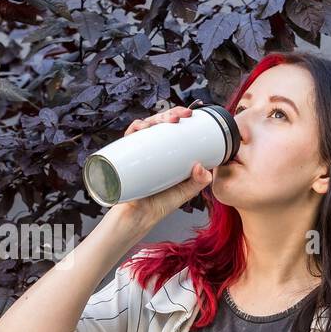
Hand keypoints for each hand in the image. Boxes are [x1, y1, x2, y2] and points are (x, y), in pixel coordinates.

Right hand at [108, 106, 214, 230]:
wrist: (139, 218)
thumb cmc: (160, 204)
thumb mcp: (184, 192)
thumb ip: (197, 182)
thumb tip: (204, 168)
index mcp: (167, 153)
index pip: (173, 129)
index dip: (180, 117)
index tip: (191, 115)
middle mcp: (152, 149)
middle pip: (160, 124)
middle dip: (171, 114)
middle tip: (182, 115)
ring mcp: (139, 152)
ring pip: (146, 126)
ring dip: (156, 118)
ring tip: (168, 122)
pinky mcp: (126, 157)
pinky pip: (129, 138)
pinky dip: (134, 129)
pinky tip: (142, 128)